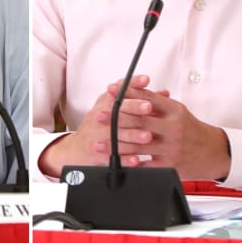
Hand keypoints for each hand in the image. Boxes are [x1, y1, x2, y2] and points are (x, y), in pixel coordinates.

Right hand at [38, 75, 165, 176]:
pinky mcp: (98, 156)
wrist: (77, 149)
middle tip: (149, 108)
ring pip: (117, 135)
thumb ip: (138, 98)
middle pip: (118, 112)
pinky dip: (125, 159)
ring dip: (132, 135)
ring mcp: (98, 137)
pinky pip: (113, 158)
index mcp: (106, 103)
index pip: (120, 93)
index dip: (133, 88)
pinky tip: (137, 159)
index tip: (146, 83)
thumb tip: (164, 93)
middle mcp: (100, 118)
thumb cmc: (101, 123)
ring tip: (147, 136)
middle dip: (134, 110)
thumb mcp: (113, 104)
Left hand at [105, 80, 230, 180]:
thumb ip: (155, 101)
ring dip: (116, 144)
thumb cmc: (190, 129)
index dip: (127, 94)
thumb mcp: (176, 110)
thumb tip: (132, 89)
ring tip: (99, 142)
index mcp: (175, 110)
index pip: (148, 98)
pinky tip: (115, 163)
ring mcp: (171, 148)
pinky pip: (145, 165)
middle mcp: (173, 128)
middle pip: (141, 120)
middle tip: (100, 115)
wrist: (212, 152)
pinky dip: (129, 164)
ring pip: (139, 145)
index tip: (111, 91)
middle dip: (117, 117)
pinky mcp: (169, 165)